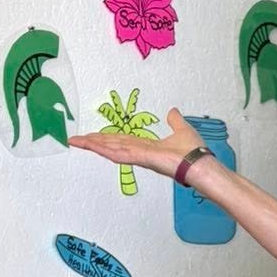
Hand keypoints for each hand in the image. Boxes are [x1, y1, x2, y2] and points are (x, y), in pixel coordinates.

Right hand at [67, 104, 205, 179]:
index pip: (122, 141)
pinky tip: (90, 145)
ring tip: (76, 141)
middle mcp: (140, 153)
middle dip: (94, 142)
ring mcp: (139, 156)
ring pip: (111, 149)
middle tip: (75, 139)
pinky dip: (103, 149)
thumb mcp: (182, 128)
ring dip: (93, 145)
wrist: (200, 165)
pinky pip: (118, 154)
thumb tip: (172, 111)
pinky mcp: (141, 158)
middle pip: (111, 145)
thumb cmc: (194, 152)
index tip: (93, 136)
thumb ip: (174, 121)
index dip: (106, 138)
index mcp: (147, 147)